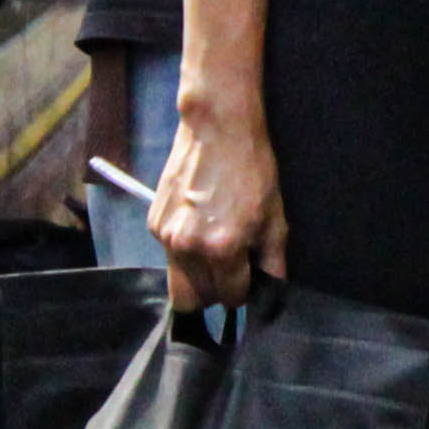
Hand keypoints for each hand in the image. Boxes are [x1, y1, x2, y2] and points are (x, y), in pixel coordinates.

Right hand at [150, 91, 292, 311]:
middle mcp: (188, 248)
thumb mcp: (275, 218)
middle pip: (197, 299)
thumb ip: (272, 263)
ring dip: (198, 276)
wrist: (216, 129)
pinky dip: (184, 253)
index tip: (247, 273)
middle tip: (231, 267)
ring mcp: (166, 237)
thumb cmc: (252, 170)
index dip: (243, 290)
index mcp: (222, 248)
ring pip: (179, 283)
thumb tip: (270, 291)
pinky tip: (199, 226)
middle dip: (217, 290)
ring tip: (215, 246)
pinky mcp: (153, 225)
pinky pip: (170, 257)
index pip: (230, 298)